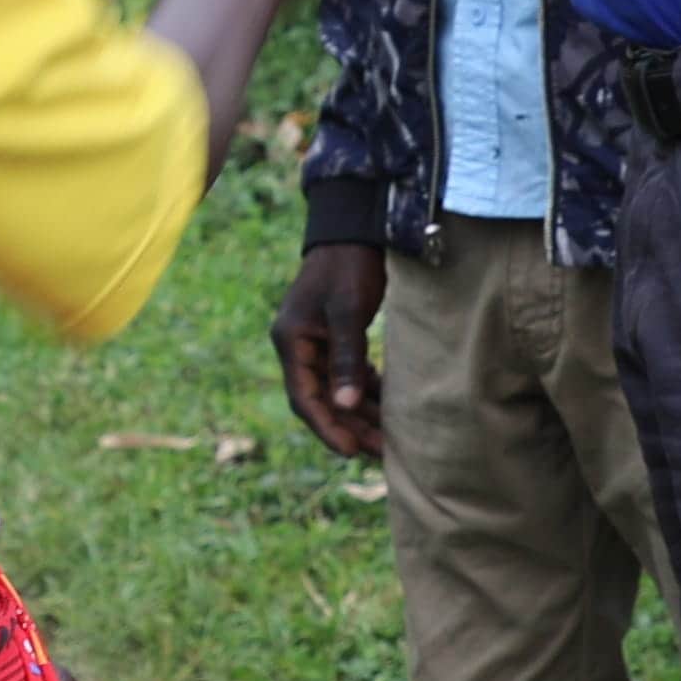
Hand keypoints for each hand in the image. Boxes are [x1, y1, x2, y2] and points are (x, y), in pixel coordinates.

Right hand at [272, 243, 389, 459]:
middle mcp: (299, 346)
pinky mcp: (334, 336)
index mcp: (292, 341)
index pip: (305, 398)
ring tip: (388, 438)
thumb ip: (347, 359)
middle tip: (379, 453)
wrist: (354, 228)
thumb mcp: (349, 311)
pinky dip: (366, 391)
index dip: (327, 428)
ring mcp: (316, 342)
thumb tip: (347, 405)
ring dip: (360, 413)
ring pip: (336, 390)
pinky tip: (388, 407)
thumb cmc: (349, 266)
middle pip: (321, 399)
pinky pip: (348, 374)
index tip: (351, 452)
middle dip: (349, 427)